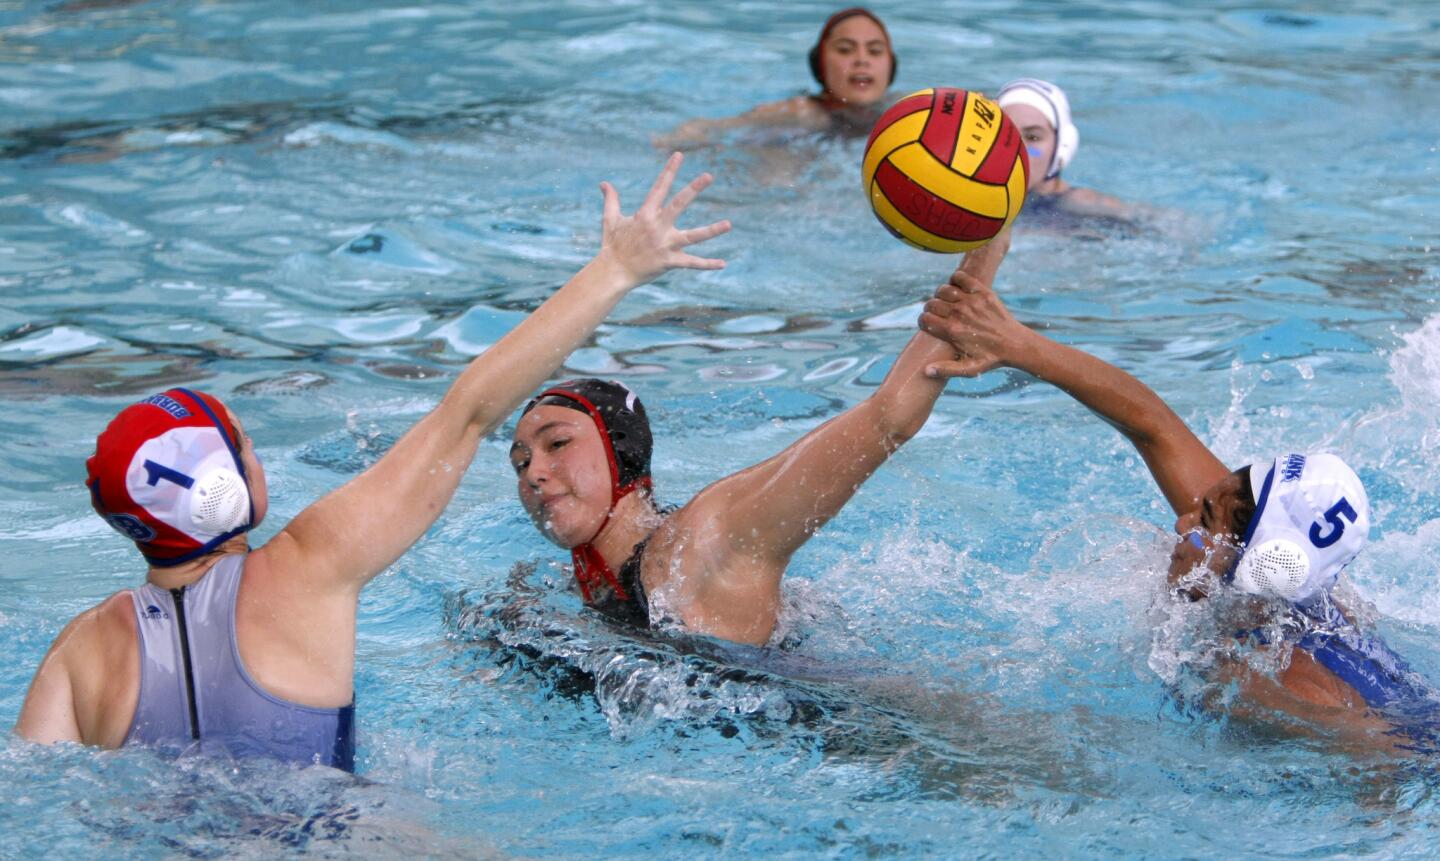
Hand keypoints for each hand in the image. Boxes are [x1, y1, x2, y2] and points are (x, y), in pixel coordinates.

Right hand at [597, 152, 730, 286]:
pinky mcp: (669, 262)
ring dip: (711, 231)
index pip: (660, 187)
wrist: (613, 272)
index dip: (669, 170)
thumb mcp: (610, 219)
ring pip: (693, 237)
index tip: (679, 155)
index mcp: (645, 214)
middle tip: (708, 175)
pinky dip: (707, 264)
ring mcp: (665, 245)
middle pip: (678, 204)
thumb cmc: (612, 245)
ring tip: (728, 224)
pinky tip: (723, 263)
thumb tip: (604, 183)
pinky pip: (692, 263)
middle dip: (693, 189)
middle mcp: (657, 227)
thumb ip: (611, 200)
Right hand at [917, 269, 1027, 378]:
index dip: (924, 322)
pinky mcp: (982, 292)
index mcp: (953, 331)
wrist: (1015, 344)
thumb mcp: (969, 369)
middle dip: (931, 309)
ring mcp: (971, 301)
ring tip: (948, 302)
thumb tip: (925, 371)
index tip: (930, 324)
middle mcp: (960, 314)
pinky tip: (958, 290)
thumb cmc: (990, 358)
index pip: (925, 319)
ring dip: (941, 295)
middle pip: (931, 304)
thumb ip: (946, 369)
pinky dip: (955, 280)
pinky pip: (960, 277)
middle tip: (939, 314)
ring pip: (943, 290)